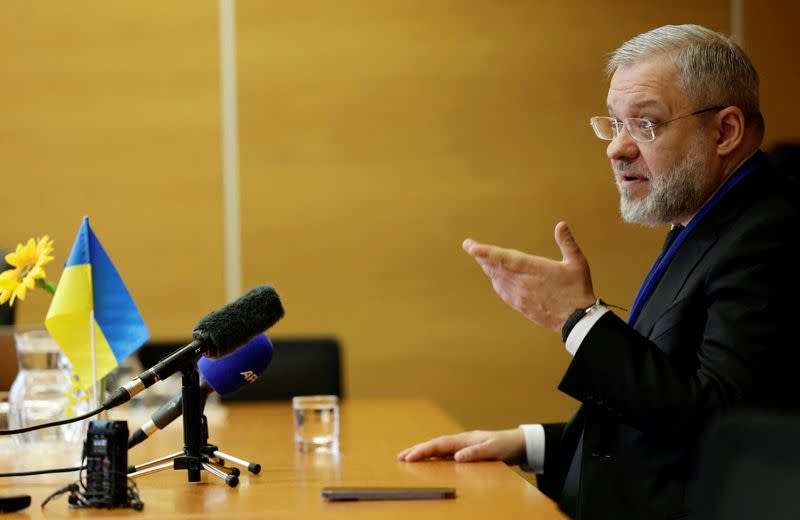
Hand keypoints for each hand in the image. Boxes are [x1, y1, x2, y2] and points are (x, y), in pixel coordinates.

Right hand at [397, 429, 525, 463]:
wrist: (518, 443)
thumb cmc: (505, 445)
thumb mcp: (492, 450)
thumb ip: (475, 453)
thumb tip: (456, 457)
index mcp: (464, 439)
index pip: (438, 444)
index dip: (423, 450)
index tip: (409, 457)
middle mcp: (460, 441)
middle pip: (434, 445)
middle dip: (416, 450)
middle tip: (400, 457)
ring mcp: (462, 446)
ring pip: (438, 449)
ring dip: (423, 453)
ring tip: (408, 459)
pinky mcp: (466, 451)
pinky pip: (445, 454)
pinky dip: (433, 456)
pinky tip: (428, 462)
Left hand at [463, 221, 594, 331]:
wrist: (578, 319)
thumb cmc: (579, 288)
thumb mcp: (577, 262)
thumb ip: (567, 243)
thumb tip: (561, 224)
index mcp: (536, 269)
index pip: (506, 259)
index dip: (487, 252)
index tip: (471, 247)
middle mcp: (525, 282)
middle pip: (496, 267)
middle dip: (481, 256)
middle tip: (469, 246)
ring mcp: (521, 296)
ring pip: (497, 279)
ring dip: (488, 267)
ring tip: (480, 257)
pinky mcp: (520, 306)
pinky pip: (502, 291)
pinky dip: (496, 281)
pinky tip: (495, 276)